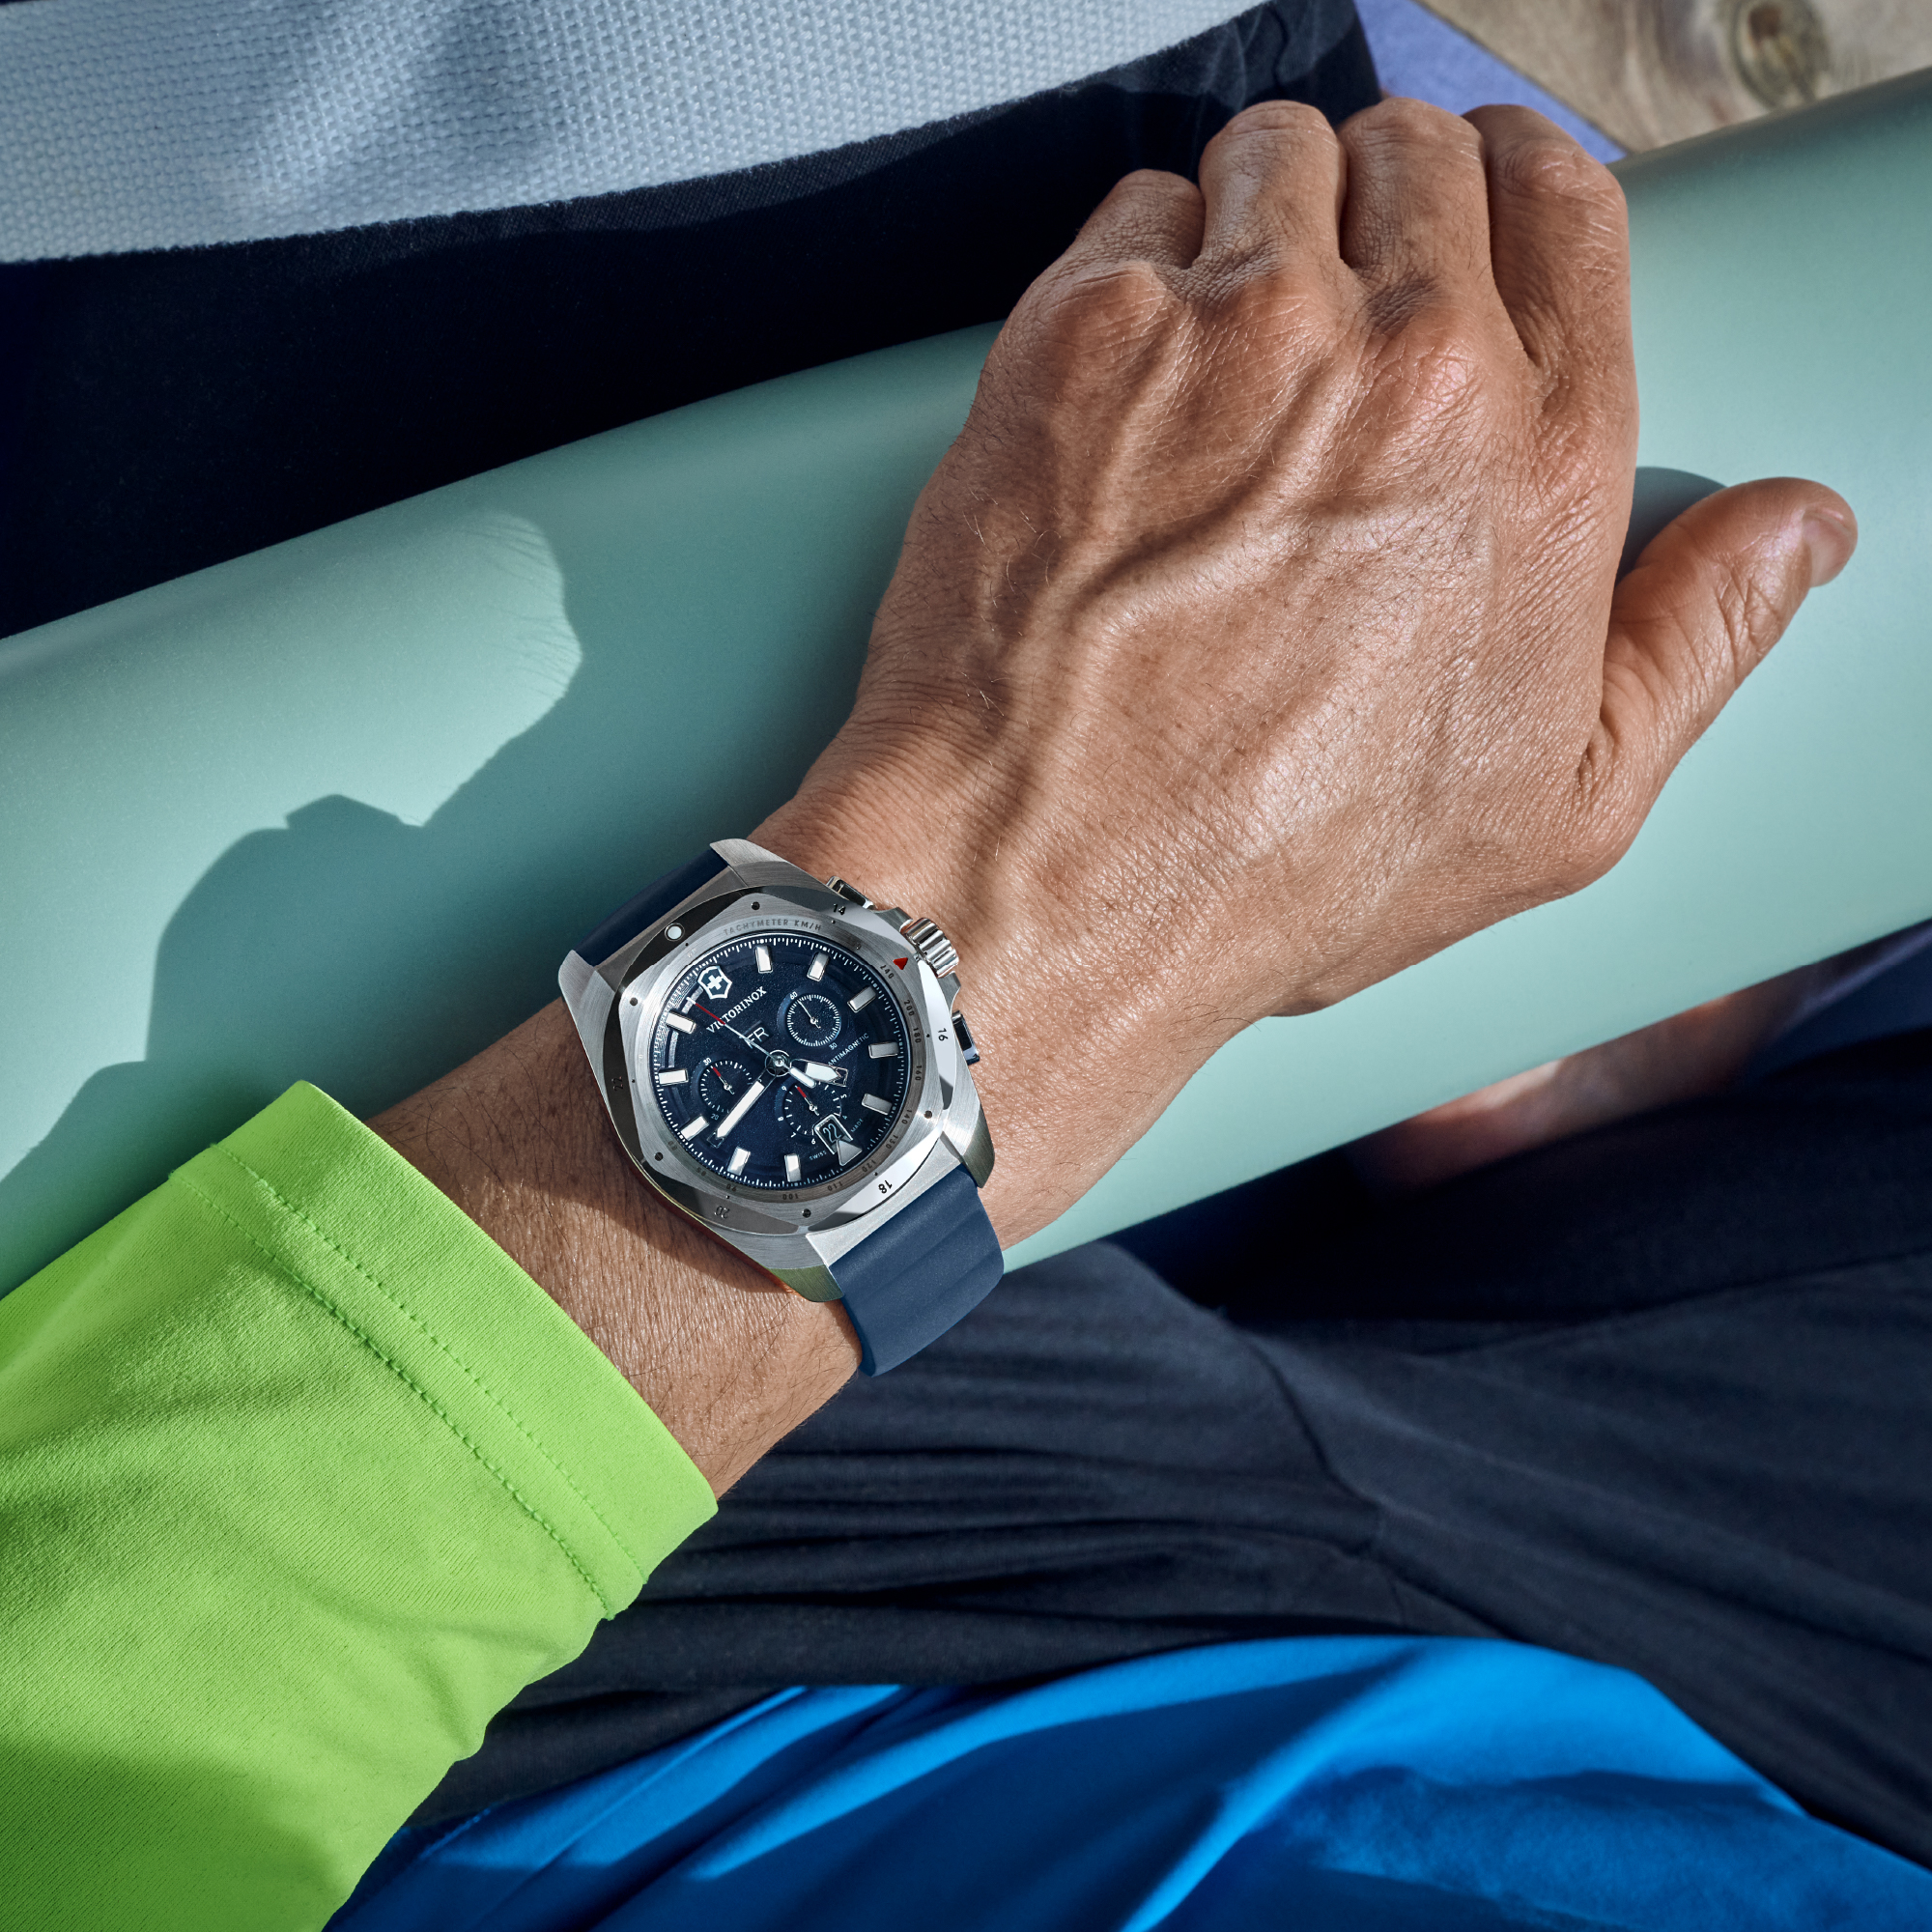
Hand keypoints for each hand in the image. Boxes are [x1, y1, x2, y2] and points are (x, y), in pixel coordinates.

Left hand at [757, 96, 1855, 1247]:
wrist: (1049, 883)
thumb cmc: (1277, 869)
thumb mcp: (1552, 812)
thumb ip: (1694, 643)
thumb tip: (1795, 530)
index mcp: (1543, 457)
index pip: (1565, 202)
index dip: (1512, 199)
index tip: (1464, 232)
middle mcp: (1408, 363)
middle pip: (1422, 157)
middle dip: (1383, 213)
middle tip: (1332, 313)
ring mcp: (1239, 331)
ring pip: (1277, 159)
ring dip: (1261, 224)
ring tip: (1227, 352)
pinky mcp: (1088, 334)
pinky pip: (1137, 211)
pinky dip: (1140, 268)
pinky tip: (1130, 386)